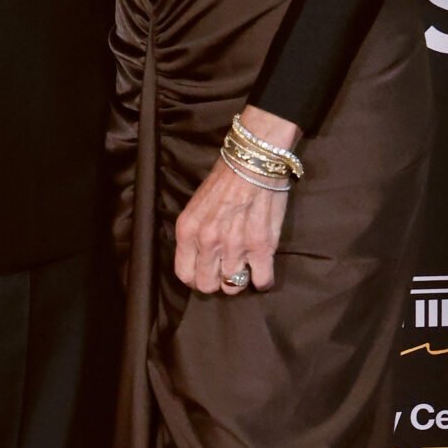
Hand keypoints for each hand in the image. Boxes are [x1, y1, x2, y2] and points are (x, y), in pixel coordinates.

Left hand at [173, 104, 299, 295]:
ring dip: (240, 279)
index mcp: (188, 230)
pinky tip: (262, 268)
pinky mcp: (261, 247)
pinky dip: (262, 279)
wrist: (252, 160)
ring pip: (233, 287)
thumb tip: (200, 258)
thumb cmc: (224, 179)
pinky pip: (262, 281)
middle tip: (225, 271)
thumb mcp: (196, 205)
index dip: (195, 278)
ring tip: (244, 266)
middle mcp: (208, 242)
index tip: (205, 273)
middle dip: (217, 282)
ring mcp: (235, 247)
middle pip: (208, 286)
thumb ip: (195, 233)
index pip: (184, 274)